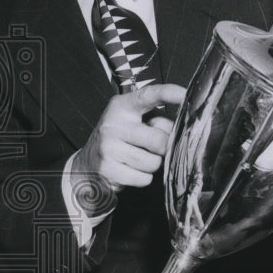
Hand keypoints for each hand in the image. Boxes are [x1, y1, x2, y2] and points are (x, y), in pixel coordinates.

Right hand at [71, 83, 185, 194]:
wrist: (86, 167)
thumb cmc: (117, 142)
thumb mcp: (132, 124)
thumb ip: (155, 122)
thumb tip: (181, 129)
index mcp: (121, 107)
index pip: (148, 95)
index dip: (169, 93)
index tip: (186, 95)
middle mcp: (113, 124)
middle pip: (159, 139)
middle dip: (163, 148)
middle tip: (152, 148)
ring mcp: (109, 147)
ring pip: (154, 162)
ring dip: (152, 165)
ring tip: (137, 160)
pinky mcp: (108, 169)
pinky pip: (144, 178)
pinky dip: (142, 178)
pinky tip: (130, 171)